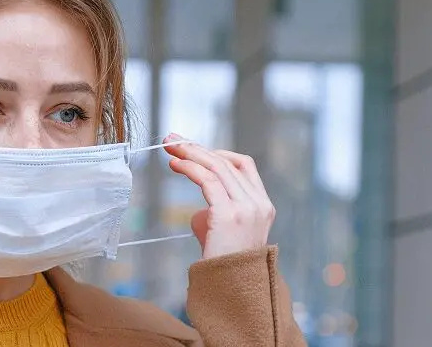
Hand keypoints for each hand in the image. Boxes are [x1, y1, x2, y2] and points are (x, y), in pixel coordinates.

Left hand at [163, 133, 275, 258]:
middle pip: (227, 161)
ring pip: (217, 166)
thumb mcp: (224, 232)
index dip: (216, 152)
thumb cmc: (223, 266)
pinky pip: (207, 180)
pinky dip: (189, 167)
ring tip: (169, 147)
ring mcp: (247, 207)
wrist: (232, 292)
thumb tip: (200, 210)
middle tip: (172, 139)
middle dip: (197, 147)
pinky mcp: (229, 214)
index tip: (192, 148)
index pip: (243, 165)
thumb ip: (216, 214)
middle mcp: (258, 203)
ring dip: (190, 152)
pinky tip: (175, 164)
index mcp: (262, 205)